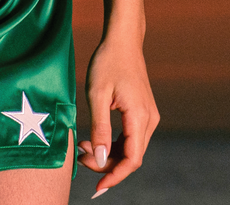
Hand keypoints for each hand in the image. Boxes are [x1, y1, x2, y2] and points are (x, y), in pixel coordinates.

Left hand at [79, 35, 158, 195]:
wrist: (122, 41)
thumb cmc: (107, 63)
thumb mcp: (97, 95)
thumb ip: (99, 128)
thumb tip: (102, 158)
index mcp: (140, 117)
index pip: (132, 159)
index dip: (115, 176)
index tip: (98, 187)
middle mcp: (149, 120)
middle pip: (131, 157)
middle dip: (106, 164)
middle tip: (80, 157)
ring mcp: (148, 117)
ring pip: (130, 149)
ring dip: (108, 154)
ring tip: (82, 148)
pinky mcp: (142, 114)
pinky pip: (129, 138)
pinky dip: (112, 144)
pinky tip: (92, 141)